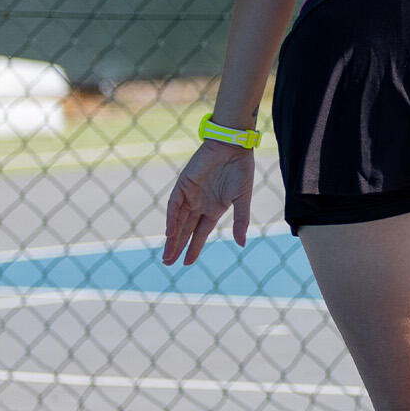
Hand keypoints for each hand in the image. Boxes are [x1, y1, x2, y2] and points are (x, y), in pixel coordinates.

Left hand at [163, 140, 253, 266]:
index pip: (200, 233)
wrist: (232, 146)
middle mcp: (199, 204)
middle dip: (177, 247)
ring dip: (172, 238)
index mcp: (214, 209)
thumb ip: (241, 221)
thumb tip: (241, 244)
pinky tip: (170, 233)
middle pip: (185, 230)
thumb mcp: (242, 199)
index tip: (186, 263)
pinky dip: (172, 219)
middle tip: (168, 263)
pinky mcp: (183, 185)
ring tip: (166, 255)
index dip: (193, 247)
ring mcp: (190, 195)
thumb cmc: (241, 170)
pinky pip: (174, 205)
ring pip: (177, 221)